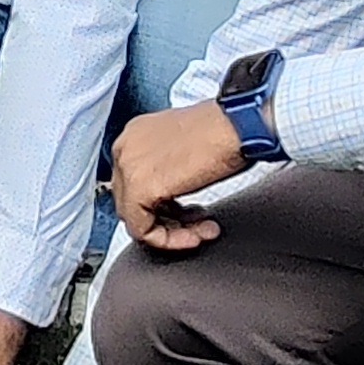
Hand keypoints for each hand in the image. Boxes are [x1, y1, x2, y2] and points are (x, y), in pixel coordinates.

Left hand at [106, 102, 249, 248]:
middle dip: (169, 219)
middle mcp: (126, 148)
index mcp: (135, 135)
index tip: (189, 213)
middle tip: (198, 224)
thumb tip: (170, 192)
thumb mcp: (186, 148)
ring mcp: (128, 167)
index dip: (165, 205)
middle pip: (133, 202)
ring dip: (173, 231)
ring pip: (136, 218)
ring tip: (203, 230)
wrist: (237, 125)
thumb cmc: (224, 129)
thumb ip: (169, 168)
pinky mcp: (139, 187)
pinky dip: (169, 239)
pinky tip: (194, 235)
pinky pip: (142, 229)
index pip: (134, 184)